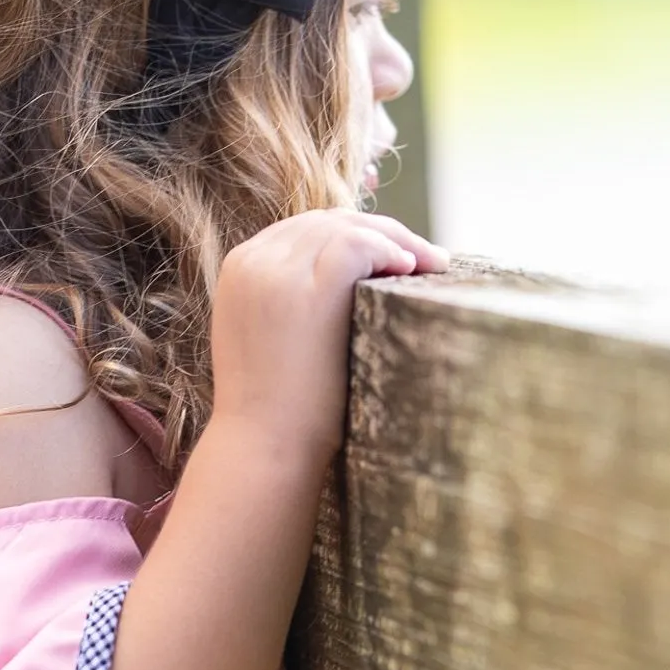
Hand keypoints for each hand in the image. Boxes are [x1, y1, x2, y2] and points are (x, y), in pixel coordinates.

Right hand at [206, 208, 440, 474]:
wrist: (264, 447)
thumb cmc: (275, 413)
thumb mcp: (271, 341)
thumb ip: (291, 302)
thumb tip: (345, 286)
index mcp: (239, 270)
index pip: (303, 230)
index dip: (352, 234)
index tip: (388, 254)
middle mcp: (253, 261)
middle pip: (327, 221)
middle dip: (379, 232)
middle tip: (423, 256)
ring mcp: (279, 271)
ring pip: (348, 227)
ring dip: (396, 240)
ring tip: (431, 263)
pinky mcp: (310, 286)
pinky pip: (360, 245)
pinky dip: (391, 251)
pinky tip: (413, 271)